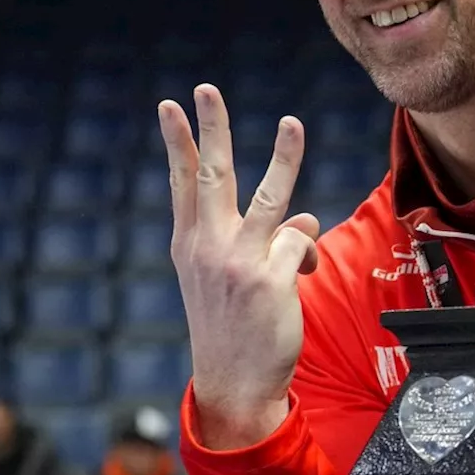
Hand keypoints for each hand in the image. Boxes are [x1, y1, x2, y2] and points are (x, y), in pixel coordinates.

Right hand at [159, 84, 319, 448]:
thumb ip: (255, 242)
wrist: (234, 385)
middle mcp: (208, 248)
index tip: (169, 106)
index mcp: (190, 246)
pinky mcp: (270, 278)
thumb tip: (304, 221)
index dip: (178, 143)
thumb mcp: (227, 281)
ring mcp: (238, 262)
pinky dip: (305, 253)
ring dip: (284, 156)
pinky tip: (297, 278)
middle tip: (206, 89)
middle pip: (213, 175)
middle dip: (211, 128)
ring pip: (269, 196)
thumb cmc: (233, 328)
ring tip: (292, 122)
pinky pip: (300, 242)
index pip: (182, 183)